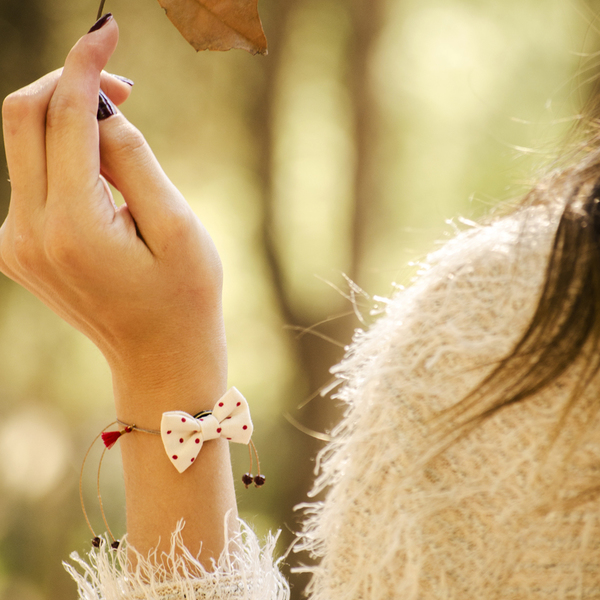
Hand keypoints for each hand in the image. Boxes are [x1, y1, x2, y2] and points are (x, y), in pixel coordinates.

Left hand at [0, 17, 226, 423]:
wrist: (159, 359)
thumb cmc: (184, 298)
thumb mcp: (179, 226)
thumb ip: (135, 161)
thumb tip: (103, 114)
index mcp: (72, 227)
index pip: (63, 117)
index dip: (85, 65)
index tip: (107, 29)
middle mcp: (26, 233)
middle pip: (23, 119)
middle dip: (68, 85)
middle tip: (124, 88)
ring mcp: (14, 243)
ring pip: (24, 147)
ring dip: (68, 124)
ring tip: (123, 137)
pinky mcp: (17, 249)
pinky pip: (32, 180)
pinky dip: (63, 159)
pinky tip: (103, 180)